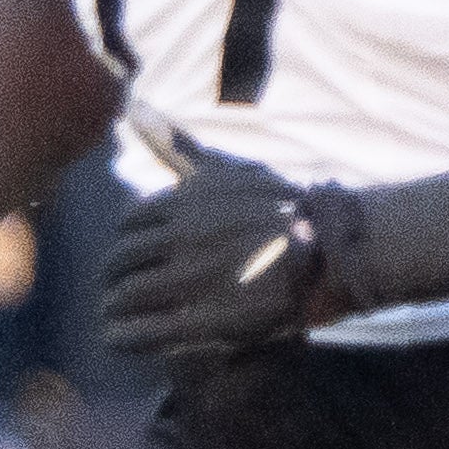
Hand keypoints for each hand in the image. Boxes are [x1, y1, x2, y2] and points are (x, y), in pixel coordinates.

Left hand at [102, 136, 344, 359]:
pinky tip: (121, 340)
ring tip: (118, 318)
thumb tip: (134, 108)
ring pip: (125, 297)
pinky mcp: (210, 321)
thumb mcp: (228, 172)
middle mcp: (185, 238)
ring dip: (113, 309)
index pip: (128, 226)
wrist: (335, 253)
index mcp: (185, 204)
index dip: (127, 244)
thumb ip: (179, 148)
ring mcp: (197, 279)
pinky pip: (144, 333)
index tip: (136, 256)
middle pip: (119, 263)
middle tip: (118, 291)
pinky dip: (124, 338)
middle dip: (114, 278)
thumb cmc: (278, 210)